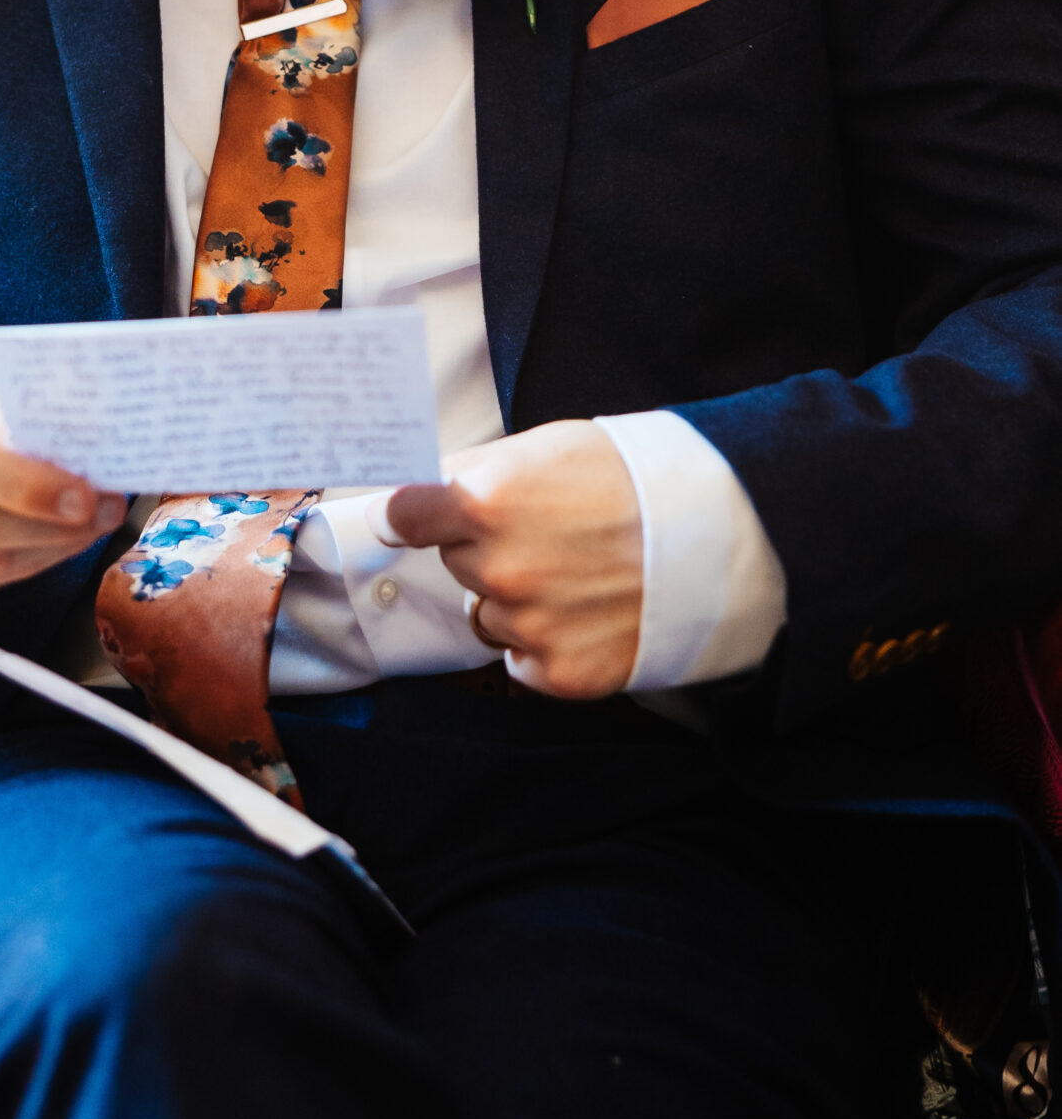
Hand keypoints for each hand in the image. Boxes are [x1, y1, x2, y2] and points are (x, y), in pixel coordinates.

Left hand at [383, 420, 642, 699]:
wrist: (718, 534)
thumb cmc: (631, 477)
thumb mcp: (546, 445)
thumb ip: (479, 471)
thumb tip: (423, 490)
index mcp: (486, 502)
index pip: (405, 516)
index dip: (405, 515)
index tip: (400, 521)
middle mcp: (500, 569)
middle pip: (457, 563)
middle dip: (486, 549)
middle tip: (546, 532)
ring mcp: (531, 625)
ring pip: (489, 614)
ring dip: (517, 599)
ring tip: (577, 573)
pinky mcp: (562, 672)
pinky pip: (522, 660)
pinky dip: (545, 642)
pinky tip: (587, 614)